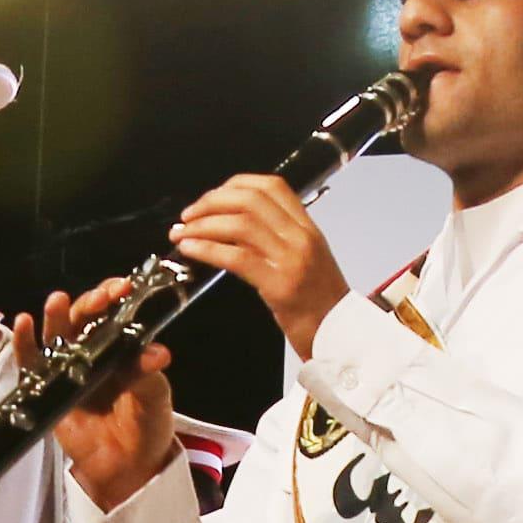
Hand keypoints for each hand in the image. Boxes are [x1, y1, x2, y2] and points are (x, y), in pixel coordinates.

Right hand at [32, 282, 186, 510]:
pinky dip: (25, 344)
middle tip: (100, 299)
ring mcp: (68, 369)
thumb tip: (156, 353)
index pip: (114, 312)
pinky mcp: (47, 389)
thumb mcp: (154, 398)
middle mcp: (92, 352)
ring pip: (56, 334)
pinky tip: (24, 324)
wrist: (128, 470)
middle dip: (89, 303)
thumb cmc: (146, 427)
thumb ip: (148, 374)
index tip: (123, 288)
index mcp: (121, 348)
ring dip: (55, 316)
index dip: (116, 297)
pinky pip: (32, 363)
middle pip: (83, 318)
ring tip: (58, 302)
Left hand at [165, 174, 341, 351]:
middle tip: (188, 215)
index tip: (211, 197)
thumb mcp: (305, 261)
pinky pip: (236, 257)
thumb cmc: (319, 305)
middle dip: (211, 202)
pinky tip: (190, 250)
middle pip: (250, 200)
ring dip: (202, 225)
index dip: (235, 185)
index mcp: (308, 228)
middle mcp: (301, 237)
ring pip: (240, 224)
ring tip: (181, 234)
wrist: (341, 337)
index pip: (272, 187)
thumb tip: (234, 226)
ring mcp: (292, 259)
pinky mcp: (279, 285)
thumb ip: (278, 239)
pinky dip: (207, 249)